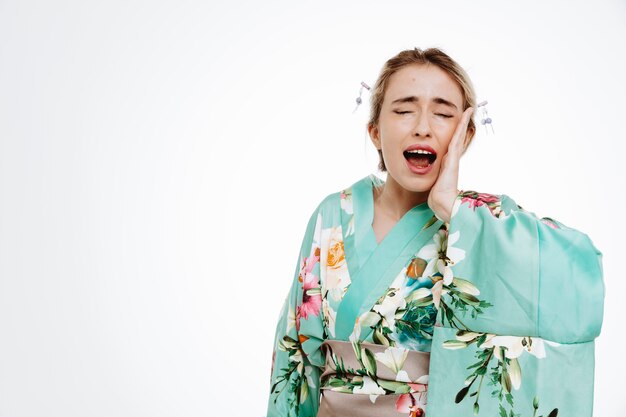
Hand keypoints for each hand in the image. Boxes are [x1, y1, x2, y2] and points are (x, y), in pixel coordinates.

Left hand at [428, 107, 473, 222]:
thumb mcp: (434, 184)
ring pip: (458, 136)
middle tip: (468, 112)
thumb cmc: (437, 196)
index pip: (452, 145)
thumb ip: (434, 180)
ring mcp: (453, 157)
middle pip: (458, 138)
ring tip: (468, 110)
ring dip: (463, 122)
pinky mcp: (452, 157)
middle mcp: (451, 158)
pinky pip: (456, 138)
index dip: (455, 135)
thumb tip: (431, 184)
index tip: (458, 126)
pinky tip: (464, 117)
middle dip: (462, 125)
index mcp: (446, 163)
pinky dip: (461, 126)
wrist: (442, 201)